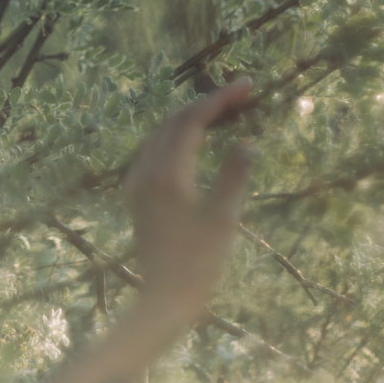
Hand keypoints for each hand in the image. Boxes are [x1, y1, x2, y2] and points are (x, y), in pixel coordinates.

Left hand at [121, 78, 256, 330]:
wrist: (165, 296)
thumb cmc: (200, 262)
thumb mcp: (225, 218)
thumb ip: (234, 175)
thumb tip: (248, 142)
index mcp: (168, 173)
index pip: (193, 120)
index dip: (220, 98)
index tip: (247, 85)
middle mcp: (146, 171)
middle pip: (174, 120)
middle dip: (206, 103)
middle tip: (240, 96)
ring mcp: (137, 182)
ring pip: (161, 133)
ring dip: (189, 117)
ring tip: (222, 111)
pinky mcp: (136, 194)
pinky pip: (152, 150)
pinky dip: (175, 136)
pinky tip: (193, 141)